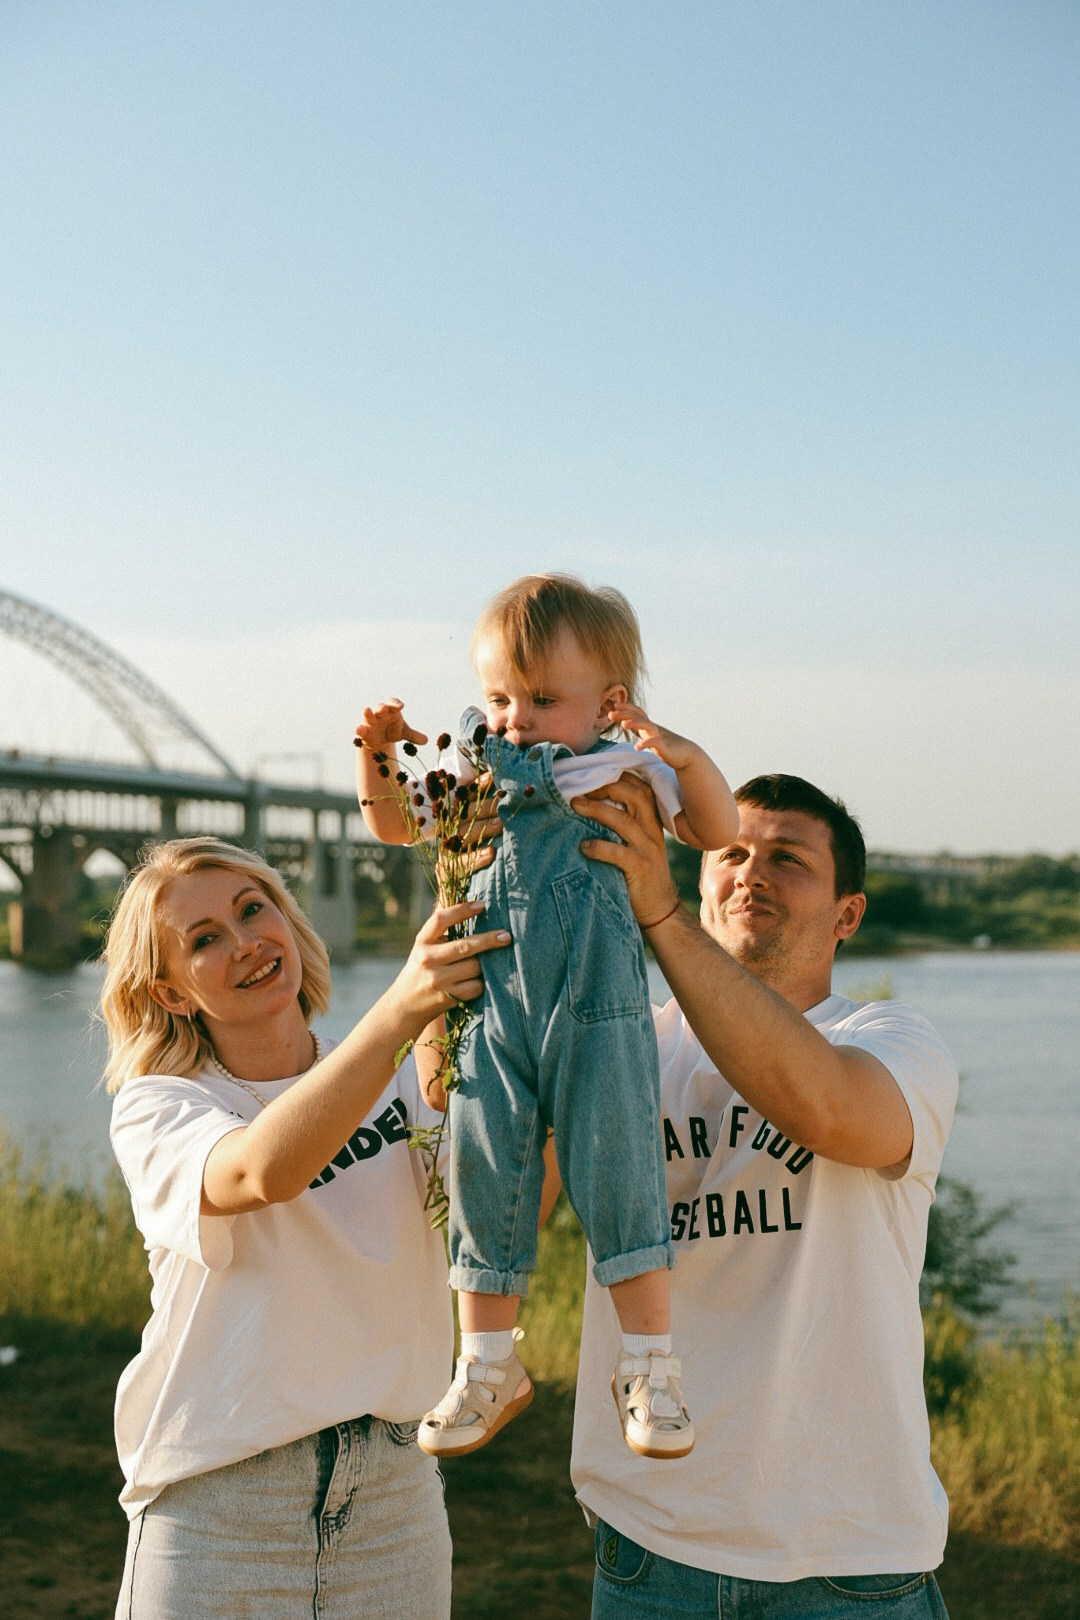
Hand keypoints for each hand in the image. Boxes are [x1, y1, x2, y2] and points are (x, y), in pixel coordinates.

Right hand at [354, 699, 427, 753]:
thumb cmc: (393, 731)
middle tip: (383, 708)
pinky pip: (361, 729)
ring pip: (369, 715)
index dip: (396, 704)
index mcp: (392, 710)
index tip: (400, 706)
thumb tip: (426, 740)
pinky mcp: (364, 731)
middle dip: (382, 707)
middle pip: (380, 707)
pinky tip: (359, 730)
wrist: (380, 740)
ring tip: (366, 709)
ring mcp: (371, 721)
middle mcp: (380, 714)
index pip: (393, 703)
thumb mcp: (404, 733)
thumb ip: (414, 736)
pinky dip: (360, 729)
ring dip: (368, 713)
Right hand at [395, 901, 509, 1022]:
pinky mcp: (447, 997)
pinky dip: (481, 983)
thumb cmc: (422, 968)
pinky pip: (476, 986)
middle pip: (465, 946)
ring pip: (474, 967)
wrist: (406, 1005)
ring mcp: (437, 980)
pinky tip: (477, 981)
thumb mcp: (425, 946)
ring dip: (484, 965)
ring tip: (485, 964)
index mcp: (422, 942)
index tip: (481, 905)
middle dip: (489, 940)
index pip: (440, 920)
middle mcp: (427, 959)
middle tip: (507, 936)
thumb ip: (441, 929)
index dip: (461, 910)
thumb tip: (466, 901)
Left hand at [572, 774, 681, 926]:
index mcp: (651, 820)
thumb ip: (623, 822)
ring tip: (574, 805)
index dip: (617, 775)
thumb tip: (589, 801)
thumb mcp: (636, 842)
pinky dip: (598, 847)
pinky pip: (618, 853)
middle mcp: (652, 831)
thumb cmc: (640, 872)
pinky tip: (583, 846)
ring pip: (624, 821)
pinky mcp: (641, 869)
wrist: (660, 908)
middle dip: (606, 786)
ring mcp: (648, 849)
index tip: (591, 771)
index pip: (640, 787)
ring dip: (597, 810)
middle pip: (635, 796)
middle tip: (580, 787)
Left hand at [607, 702, 698, 771]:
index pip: (637, 713)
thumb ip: (639, 729)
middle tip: (611, 714)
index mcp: (649, 726)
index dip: (626, 708)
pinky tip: (637, 747)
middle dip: (625, 714)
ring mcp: (659, 736)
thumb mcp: (650, 735)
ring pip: (647, 726)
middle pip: (639, 717)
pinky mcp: (664, 747)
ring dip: (635, 724)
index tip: (614, 706)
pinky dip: (646, 743)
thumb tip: (625, 723)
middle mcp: (653, 728)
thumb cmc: (666, 745)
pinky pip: (655, 743)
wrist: (686, 754)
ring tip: (623, 725)